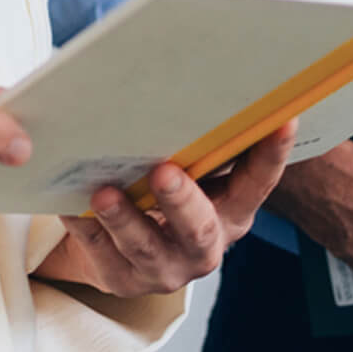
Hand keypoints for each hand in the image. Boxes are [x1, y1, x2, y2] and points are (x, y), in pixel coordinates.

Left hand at [35, 122, 296, 297]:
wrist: (127, 244)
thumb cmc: (167, 187)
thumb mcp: (195, 167)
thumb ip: (202, 139)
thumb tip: (202, 73)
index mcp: (231, 211)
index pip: (257, 183)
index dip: (272, 154)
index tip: (282, 118)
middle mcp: (204, 246)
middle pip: (200, 229)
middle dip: (182, 202)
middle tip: (164, 171)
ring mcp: (163, 268)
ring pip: (145, 248)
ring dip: (126, 219)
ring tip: (103, 192)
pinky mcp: (122, 279)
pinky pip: (101, 255)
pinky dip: (84, 229)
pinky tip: (70, 204)